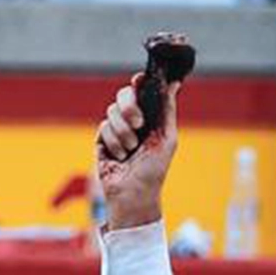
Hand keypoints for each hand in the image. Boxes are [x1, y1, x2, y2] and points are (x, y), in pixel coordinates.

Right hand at [96, 74, 180, 230]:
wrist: (133, 193)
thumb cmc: (154, 170)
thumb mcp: (167, 138)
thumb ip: (167, 109)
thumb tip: (174, 83)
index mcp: (151, 117)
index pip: (142, 90)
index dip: (140, 82)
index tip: (140, 80)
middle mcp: (133, 120)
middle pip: (124, 94)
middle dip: (130, 107)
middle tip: (138, 123)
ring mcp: (116, 129)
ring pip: (112, 111)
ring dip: (124, 132)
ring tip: (131, 150)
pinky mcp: (102, 139)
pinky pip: (104, 126)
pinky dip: (114, 142)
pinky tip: (120, 156)